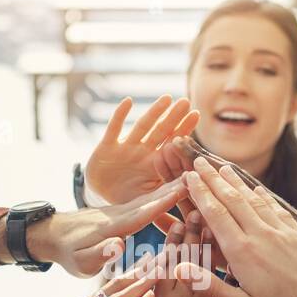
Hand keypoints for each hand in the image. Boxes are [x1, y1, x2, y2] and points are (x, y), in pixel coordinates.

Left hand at [25, 178, 189, 276]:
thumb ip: (99, 254)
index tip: (183, 190)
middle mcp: (120, 213)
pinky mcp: (122, 210)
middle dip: (175, 188)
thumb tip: (118, 246)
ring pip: (151, 196)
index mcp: (114, 227)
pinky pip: (145, 198)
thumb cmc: (67, 253)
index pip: (142, 213)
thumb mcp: (80, 261)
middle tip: (198, 174)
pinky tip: (172, 177)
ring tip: (192, 173)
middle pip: (152, 199)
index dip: (164, 202)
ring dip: (171, 184)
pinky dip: (160, 187)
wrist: (53, 235)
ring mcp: (121, 209)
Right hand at [84, 95, 199, 204]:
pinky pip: (114, 128)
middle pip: (160, 131)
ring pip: (141, 126)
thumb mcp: (148, 198)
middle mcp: (142, 152)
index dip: (183, 129)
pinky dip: (119, 115)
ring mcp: (125, 148)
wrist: (101, 198)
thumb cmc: (127, 198)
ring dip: (153, 112)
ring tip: (167, 98)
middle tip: (186, 101)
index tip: (196, 114)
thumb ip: (166, 191)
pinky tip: (128, 101)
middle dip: (173, 117)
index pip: (172, 144)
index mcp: (154, 164)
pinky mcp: (107, 147)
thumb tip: (190, 185)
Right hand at [173, 156, 296, 296]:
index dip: (201, 193)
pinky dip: (263, 196)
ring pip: (254, 199)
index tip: (189, 176)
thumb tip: (178, 268)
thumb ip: (211, 288)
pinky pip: (276, 208)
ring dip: (236, 182)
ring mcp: (282, 233)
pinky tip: (257, 189)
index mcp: (243, 253)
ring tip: (223, 167)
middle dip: (214, 179)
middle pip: (233, 199)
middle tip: (199, 160)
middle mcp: (262, 235)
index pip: (216, 214)